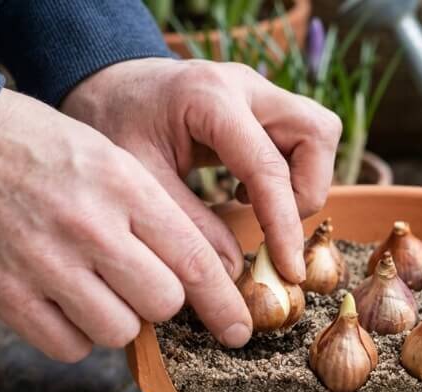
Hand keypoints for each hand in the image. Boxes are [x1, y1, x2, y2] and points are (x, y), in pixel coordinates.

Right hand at [0, 89, 253, 361]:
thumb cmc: (48, 155)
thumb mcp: (114, 161)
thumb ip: (158, 217)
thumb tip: (205, 277)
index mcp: (125, 187)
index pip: (195, 261)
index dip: (224, 303)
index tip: (238, 328)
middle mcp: (90, 226)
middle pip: (163, 303)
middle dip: (161, 302)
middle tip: (141, 284)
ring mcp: (45, 263)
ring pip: (119, 331)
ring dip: (118, 320)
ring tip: (96, 288)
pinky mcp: (6, 294)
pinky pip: (69, 347)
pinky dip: (75, 336)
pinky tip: (64, 304)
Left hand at [61, 57, 342, 283]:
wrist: (103, 86)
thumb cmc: (112, 126)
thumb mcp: (139, 183)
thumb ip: (188, 227)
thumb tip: (235, 275)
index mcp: (210, 98)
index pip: (269, 167)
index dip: (285, 226)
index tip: (290, 271)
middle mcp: (246, 85)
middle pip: (317, 133)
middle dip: (307, 190)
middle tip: (272, 226)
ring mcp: (259, 90)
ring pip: (318, 134)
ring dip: (302, 182)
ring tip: (258, 207)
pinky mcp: (264, 104)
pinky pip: (302, 139)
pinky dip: (289, 174)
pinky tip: (248, 192)